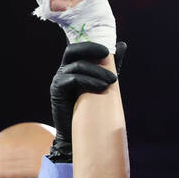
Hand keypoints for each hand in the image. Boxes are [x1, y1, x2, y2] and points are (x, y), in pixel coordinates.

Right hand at [47, 41, 121, 161]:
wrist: (77, 132)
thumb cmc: (91, 107)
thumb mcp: (103, 81)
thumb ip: (111, 64)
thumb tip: (121, 45)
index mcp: (72, 67)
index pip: (77, 48)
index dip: (90, 45)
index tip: (107, 50)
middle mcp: (62, 71)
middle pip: (72, 51)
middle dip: (90, 50)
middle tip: (107, 56)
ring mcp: (58, 81)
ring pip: (77, 66)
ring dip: (97, 71)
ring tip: (112, 81)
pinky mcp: (56, 92)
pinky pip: (72, 79)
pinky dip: (89, 81)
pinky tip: (102, 87)